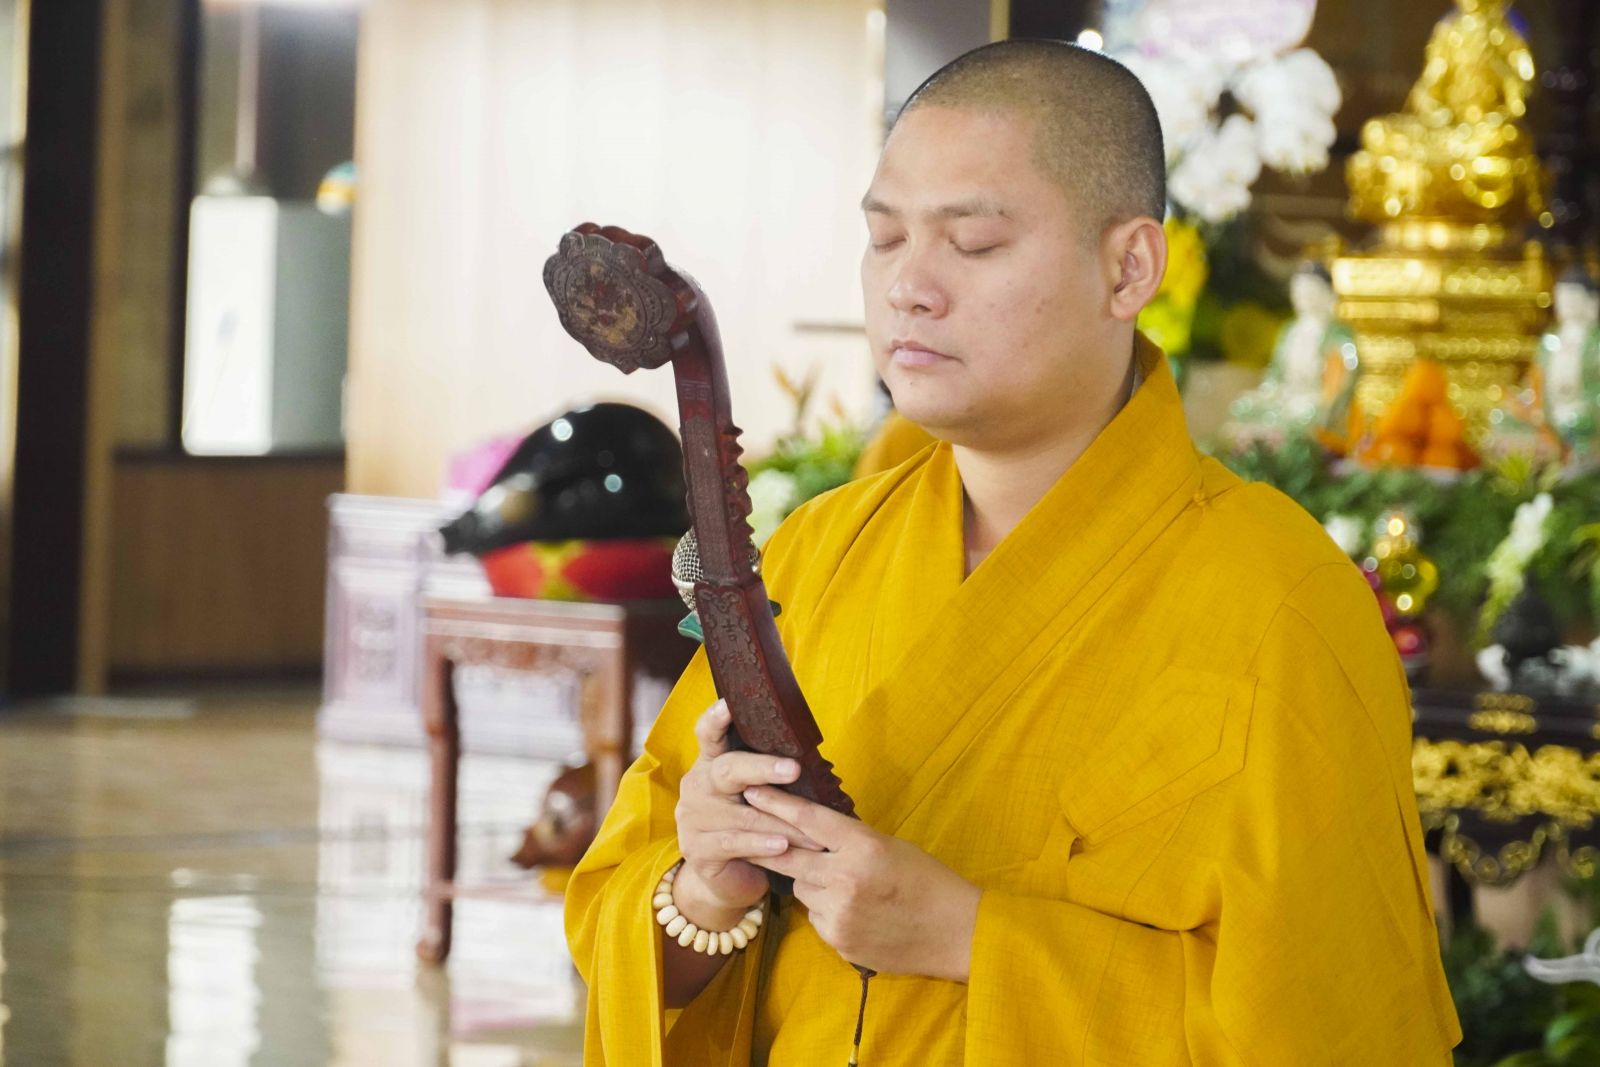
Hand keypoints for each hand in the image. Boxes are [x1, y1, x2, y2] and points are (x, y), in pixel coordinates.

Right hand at [674, 700, 822, 927]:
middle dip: (762, 768)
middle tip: (794, 769)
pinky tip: (782, 847)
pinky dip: (761, 845)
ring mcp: (692, 817)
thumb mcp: (758, 797)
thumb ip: (769, 777)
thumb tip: (811, 758)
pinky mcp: (696, 849)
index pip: (707, 734)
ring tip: (811, 829)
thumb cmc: (752, 828)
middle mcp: (697, 785)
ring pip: (742, 814)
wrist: (729, 878)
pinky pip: (734, 843)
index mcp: (711, 764)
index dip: (716, 719)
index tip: (729, 704)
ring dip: (780, 822)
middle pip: (727, 770)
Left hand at [743, 785, 980, 980]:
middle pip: (789, 856)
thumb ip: (850, 840)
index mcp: (863, 846)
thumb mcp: (891, 846)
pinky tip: (854, 910)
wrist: (956, 933)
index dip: (777, 804)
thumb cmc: (929, 881)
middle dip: (768, 844)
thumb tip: (815, 830)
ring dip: (809, 881)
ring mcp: (839, 913)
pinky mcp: (838, 940)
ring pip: (801, 890)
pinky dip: (825, 909)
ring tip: (842, 882)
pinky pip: (816, 917)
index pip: (808, 820)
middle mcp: (845, 879)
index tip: (752, 790)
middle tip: (747, 830)